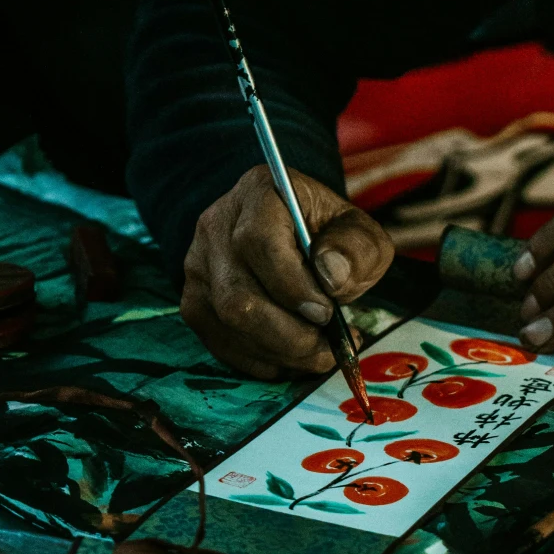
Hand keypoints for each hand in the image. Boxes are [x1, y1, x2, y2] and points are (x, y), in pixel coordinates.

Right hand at [182, 165, 392, 378]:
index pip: (258, 241)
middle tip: (330, 347)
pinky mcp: (195, 302)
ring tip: (320, 353)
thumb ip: (356, 249)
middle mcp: (215, 226)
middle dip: (290, 334)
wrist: (293, 237)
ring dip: (281, 352)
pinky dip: (263, 360)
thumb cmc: (328, 234)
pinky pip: (222, 345)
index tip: (327, 313)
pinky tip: (294, 356)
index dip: (292, 286)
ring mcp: (198, 267)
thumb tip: (332, 277)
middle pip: (237, 294)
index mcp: (257, 193)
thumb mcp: (359, 232)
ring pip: (227, 324)